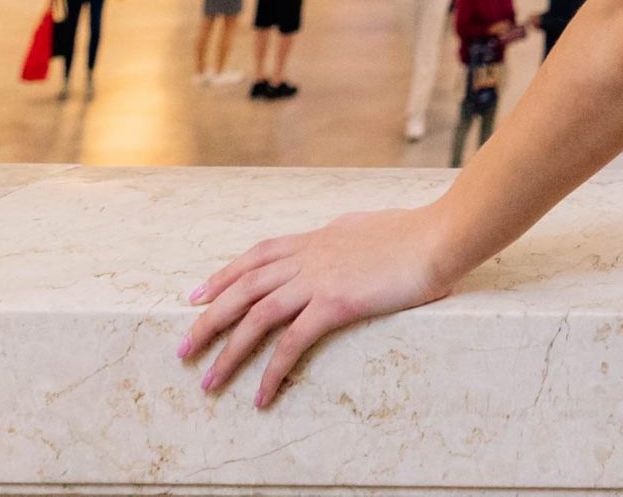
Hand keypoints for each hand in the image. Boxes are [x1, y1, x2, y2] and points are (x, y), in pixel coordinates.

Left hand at [180, 205, 463, 405]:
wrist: (439, 236)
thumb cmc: (417, 233)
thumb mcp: (368, 228)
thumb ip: (345, 238)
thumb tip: (339, 242)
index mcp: (317, 238)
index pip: (257, 255)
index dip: (224, 275)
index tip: (197, 294)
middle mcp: (309, 255)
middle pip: (243, 287)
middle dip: (208, 319)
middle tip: (184, 347)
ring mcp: (319, 278)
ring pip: (256, 316)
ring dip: (228, 351)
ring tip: (208, 381)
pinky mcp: (335, 303)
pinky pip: (292, 342)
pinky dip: (271, 371)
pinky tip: (260, 395)